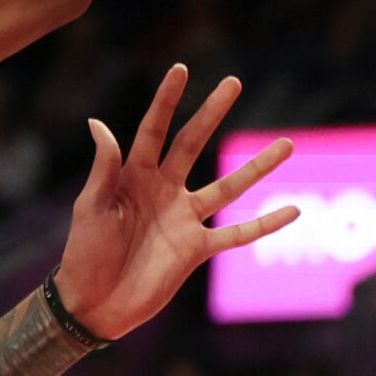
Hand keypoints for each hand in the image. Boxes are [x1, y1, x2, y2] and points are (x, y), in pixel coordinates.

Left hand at [52, 64, 297, 341]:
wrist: (92, 305)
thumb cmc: (83, 253)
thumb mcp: (90, 208)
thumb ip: (104, 169)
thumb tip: (99, 123)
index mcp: (134, 176)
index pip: (154, 130)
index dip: (167, 101)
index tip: (182, 69)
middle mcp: (164, 190)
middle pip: (193, 144)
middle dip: (212, 113)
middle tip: (234, 82)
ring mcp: (184, 219)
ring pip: (228, 186)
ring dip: (257, 167)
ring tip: (286, 144)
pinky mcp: (197, 250)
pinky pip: (237, 235)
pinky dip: (265, 225)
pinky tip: (292, 210)